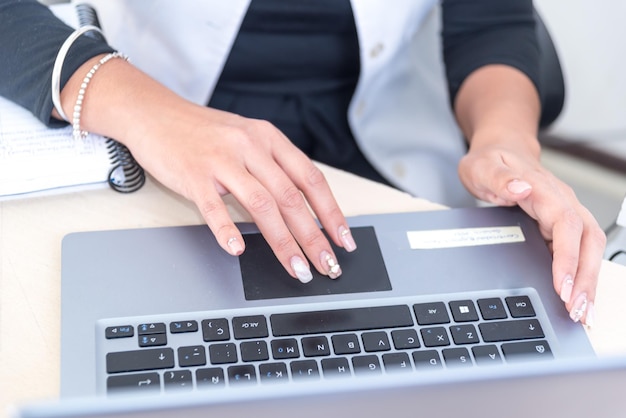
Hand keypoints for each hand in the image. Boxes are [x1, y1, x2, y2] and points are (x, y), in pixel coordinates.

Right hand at [133, 106, 357, 282]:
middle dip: (314, 237)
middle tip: (327, 266)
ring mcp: (222, 159)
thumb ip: (272, 167)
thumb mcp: (246, 139)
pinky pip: (213, 206)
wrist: (154, 113)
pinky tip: (237, 250)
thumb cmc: (203, 132)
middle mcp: (251, 146)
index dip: (331, 212)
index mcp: (269, 139)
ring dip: (283, 242)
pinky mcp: (193, 174)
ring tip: (296, 268)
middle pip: (291, 197)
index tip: (343, 240)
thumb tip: (301, 209)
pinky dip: (227, 230)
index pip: (311, 179)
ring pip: (261, 204)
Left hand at [458, 134, 605, 325]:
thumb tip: (519, 189)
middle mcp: (562, 202)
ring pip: (589, 249)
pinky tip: (578, 299)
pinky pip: (579, 252)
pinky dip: (582, 276)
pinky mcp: (561, 225)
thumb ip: (498, 178)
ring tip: (583, 314)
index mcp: (544, 189)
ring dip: (589, 281)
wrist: (500, 151)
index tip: (563, 284)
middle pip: (587, 241)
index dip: (567, 256)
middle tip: (578, 311)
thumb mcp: (482, 167)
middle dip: (586, 278)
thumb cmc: (490, 160)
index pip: (565, 225)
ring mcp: (565, 214)